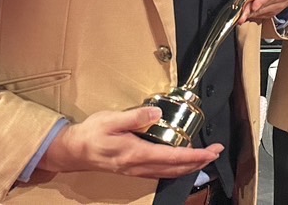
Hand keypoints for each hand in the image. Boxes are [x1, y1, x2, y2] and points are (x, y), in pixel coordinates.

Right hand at [40, 107, 222, 178]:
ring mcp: (135, 170)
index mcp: (136, 153)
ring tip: (204, 158)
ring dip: (189, 167)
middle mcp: (138, 166)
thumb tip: (156, 114)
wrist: (71, 151)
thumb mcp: (111, 119)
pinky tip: (181, 163)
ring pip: (168, 173)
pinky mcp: (132, 169)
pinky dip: (175, 169)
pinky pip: (159, 173)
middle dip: (198, 162)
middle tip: (216, 152)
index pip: (173, 158)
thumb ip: (134, 117)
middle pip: (175, 169)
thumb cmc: (91, 134)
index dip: (195, 156)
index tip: (211, 152)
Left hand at [239, 0, 287, 23]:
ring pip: (265, 11)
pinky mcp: (278, 10)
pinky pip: (265, 15)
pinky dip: (255, 15)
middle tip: (240, 13)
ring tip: (241, 16)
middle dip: (252, 8)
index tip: (253, 5)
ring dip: (252, 14)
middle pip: (267, 3)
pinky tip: (247, 14)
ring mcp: (282, 3)